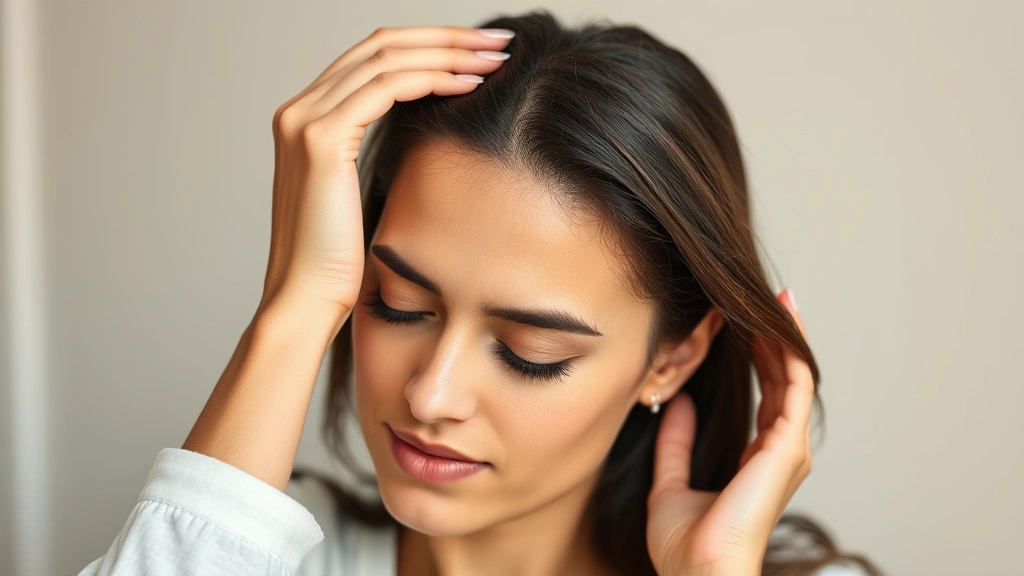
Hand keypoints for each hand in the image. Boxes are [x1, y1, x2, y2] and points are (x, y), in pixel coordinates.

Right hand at [259, 26, 512, 320]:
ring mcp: (305, 121)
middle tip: (498, 41)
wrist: (306, 302)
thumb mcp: (362, 195)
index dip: (430, 46)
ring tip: (495, 57)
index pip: (374, 58)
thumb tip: (431, 133)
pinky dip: (432, 77)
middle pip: (381, 45)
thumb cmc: (340, 263)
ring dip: (448, 51)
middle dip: (446, 38)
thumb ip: (379, 155)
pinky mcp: (320, 140)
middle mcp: (299, 109)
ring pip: (386, 58)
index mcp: (308, 119)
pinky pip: (386, 87)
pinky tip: (470, 83)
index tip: (480, 52)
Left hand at [646, 288, 812, 575]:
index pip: (766, 395)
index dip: (760, 358)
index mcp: (759, 459)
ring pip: (793, 376)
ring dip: (783, 336)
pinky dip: (787, 351)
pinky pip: (794, 385)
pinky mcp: (787, 445)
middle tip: (766, 298)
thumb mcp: (671, 484)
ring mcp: (788, 448)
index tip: (747, 323)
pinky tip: (775, 323)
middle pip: (784, 379)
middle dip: (775, 337)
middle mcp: (781, 451)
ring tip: (774, 299)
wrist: (700, 572)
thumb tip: (676, 405)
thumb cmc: (688, 546)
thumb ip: (676, 444)